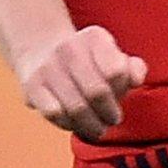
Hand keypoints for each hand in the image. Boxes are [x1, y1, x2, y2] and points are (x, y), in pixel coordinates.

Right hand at [15, 25, 147, 141]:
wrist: (41, 50)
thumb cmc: (89, 62)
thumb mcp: (113, 56)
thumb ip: (133, 68)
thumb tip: (136, 80)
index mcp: (95, 38)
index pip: (116, 71)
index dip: (122, 89)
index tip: (121, 97)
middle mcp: (70, 48)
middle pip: (97, 92)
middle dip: (109, 112)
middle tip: (113, 120)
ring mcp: (48, 67)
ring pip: (76, 107)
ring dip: (91, 124)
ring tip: (98, 129)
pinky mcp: (31, 86)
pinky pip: (54, 114)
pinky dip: (68, 124)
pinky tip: (75, 125)